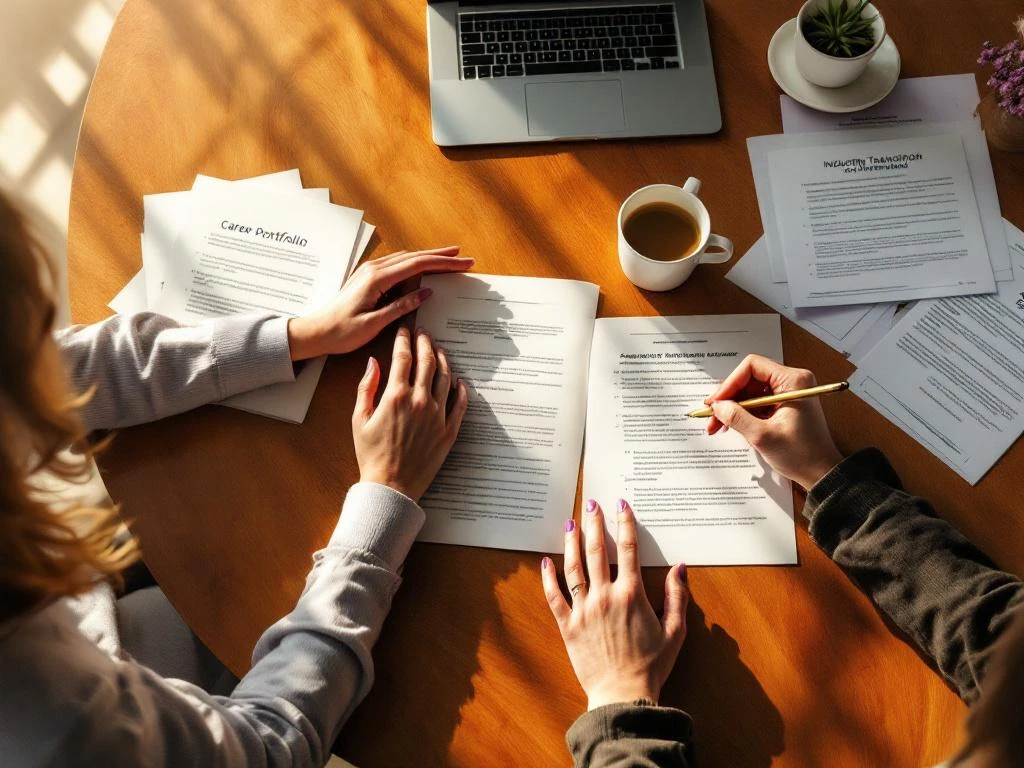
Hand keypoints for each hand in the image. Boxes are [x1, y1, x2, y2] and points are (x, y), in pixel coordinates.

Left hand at [288, 246, 473, 360]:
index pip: (418, 265)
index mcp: (377, 279)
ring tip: (450, 259)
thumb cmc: (342, 332)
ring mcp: (370, 271)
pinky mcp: (368, 277)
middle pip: (414, 257)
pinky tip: (424, 268)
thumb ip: (401, 306)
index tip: (463, 263)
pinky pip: (397, 265)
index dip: (443, 263)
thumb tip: (425, 292)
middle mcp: (374, 269)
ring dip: (429, 258)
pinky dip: (415, 264)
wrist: (316, 331)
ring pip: (406, 258)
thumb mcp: (375, 323)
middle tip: (464, 258)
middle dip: (441, 257)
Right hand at [352, 326, 468, 500]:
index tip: (404, 332)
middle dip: (425, 343)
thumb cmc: (371, 454)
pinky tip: (458, 381)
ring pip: (446, 377)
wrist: (391, 485)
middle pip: (427, 361)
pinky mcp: (450, 430)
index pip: (403, 357)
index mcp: (396, 396)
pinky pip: (460, 403)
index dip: (404, 340)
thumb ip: (366, 387)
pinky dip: (461, 389)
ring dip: (443, 359)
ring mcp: (438, 415)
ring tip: (439, 350)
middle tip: (423, 334)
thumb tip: (373, 363)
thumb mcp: (359, 419)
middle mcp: (420, 401)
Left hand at [541, 499, 687, 710]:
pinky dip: (548, 578)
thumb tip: (680, 568)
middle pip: (597, 551)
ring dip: (571, 543)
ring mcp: (584, 610)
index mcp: (632, 595)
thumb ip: (678, 597)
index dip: (624, 523)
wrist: (623, 696)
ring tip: (570, 524)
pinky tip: (546, 561)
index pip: (628, 549)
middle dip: (594, 524)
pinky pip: (554, 597)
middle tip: (590, 504)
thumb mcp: (675, 631)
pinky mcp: (567, 626)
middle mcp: (605, 596)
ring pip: (573, 568)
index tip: (620, 505)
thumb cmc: (652, 665)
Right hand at [705, 354, 843, 489]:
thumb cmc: (803, 455)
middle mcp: (792, 382)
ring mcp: (788, 393)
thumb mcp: (763, 436)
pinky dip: (743, 413)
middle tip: (713, 415)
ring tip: (718, 424)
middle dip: (729, 397)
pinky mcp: (784, 404)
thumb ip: (737, 418)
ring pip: (750, 391)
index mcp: (793, 381)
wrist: (820, 473)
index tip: (717, 401)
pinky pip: (757, 402)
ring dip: (733, 407)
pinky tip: (732, 425)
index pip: (752, 366)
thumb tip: (717, 406)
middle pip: (749, 378)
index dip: (730, 382)